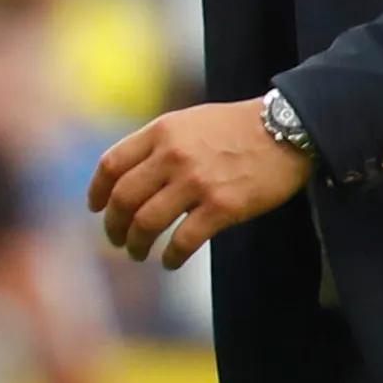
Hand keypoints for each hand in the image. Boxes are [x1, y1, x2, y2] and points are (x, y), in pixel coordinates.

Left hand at [87, 99, 309, 268]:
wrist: (288, 130)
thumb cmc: (239, 127)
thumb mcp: (191, 121)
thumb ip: (160, 143)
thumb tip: (131, 175)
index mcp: (162, 132)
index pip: (112, 165)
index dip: (97, 191)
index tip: (95, 208)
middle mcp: (173, 156)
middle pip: (123, 199)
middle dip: (114, 226)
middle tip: (118, 240)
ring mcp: (196, 182)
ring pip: (147, 223)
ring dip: (137, 245)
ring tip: (139, 254)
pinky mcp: (222, 207)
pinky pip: (183, 241)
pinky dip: (171, 257)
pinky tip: (170, 262)